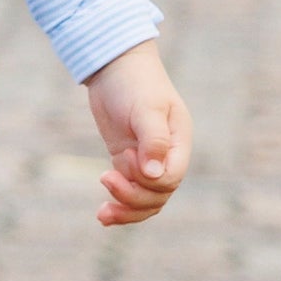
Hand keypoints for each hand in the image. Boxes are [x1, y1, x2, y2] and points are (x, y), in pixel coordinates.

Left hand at [83, 40, 191, 226]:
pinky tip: (103, 214)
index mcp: (179, 143)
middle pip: (157, 195)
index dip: (148, 180)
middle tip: (106, 177)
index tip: (125, 157)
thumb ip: (153, 141)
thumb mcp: (146, 108)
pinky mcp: (127, 159)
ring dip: (125, 209)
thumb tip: (153, 176)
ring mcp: (146, 159)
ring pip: (144, 199)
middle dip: (133, 196)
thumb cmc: (135, 82)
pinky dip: (118, 203)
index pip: (171, 178)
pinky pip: (129, 190)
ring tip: (102, 214)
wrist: (114, 65)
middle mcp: (166, 155)